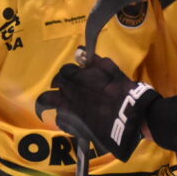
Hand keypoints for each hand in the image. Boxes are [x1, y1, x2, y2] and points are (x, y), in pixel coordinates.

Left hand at [36, 55, 158, 161]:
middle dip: (59, 83)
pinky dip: (63, 117)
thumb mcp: (111, 70)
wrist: (126, 119)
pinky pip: (59, 119)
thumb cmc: (121, 91)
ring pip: (50, 101)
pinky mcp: (71, 125)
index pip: (64, 70)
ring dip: (56, 99)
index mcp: (77, 77)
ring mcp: (67, 109)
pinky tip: (72, 117)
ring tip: (64, 102)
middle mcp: (68, 92)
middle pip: (55, 84)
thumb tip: (81, 50)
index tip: (75, 74)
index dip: (70, 72)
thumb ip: (94, 61)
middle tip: (67, 86)